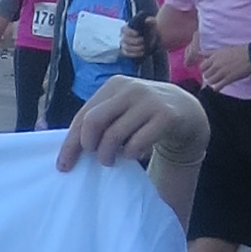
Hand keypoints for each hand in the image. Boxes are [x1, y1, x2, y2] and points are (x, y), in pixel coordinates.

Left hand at [60, 79, 206, 176]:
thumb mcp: (122, 109)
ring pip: (113, 136)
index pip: (83, 115)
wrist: (187, 111)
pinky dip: (131, 155)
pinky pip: (136, 144)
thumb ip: (100, 120)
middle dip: (89, 147)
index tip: (63, 166)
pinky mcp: (166, 117)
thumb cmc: (144, 114)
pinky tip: (135, 154)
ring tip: (113, 159)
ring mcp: (149, 101)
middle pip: (93, 122)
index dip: (71, 143)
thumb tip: (68, 148)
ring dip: (108, 156)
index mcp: (113, 85)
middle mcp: (130, 89)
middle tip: (96, 158)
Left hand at [195, 43, 250, 91]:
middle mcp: (216, 65)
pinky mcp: (228, 79)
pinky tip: (219, 87)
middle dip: (208, 76)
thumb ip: (209, 53)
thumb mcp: (222, 50)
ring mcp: (222, 72)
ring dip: (213, 82)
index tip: (209, 70)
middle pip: (205, 75)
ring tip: (218, 80)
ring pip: (210, 81)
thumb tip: (199, 53)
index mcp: (214, 57)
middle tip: (214, 76)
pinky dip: (216, 88)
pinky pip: (217, 87)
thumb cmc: (238, 51)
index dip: (204, 69)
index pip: (202, 66)